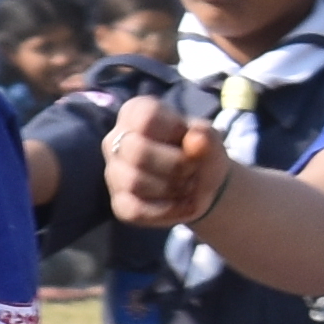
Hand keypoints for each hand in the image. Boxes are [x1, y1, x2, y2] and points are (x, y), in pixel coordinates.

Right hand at [99, 97, 224, 229]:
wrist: (200, 180)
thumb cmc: (199, 151)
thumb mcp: (210, 139)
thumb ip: (206, 136)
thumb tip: (197, 140)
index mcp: (134, 113)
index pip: (146, 119)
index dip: (176, 132)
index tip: (191, 139)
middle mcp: (115, 141)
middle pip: (136, 152)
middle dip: (176, 165)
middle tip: (193, 170)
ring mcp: (114, 173)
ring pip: (134, 182)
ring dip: (173, 189)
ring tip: (190, 187)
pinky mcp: (119, 203)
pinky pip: (136, 210)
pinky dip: (169, 211)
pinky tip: (184, 205)